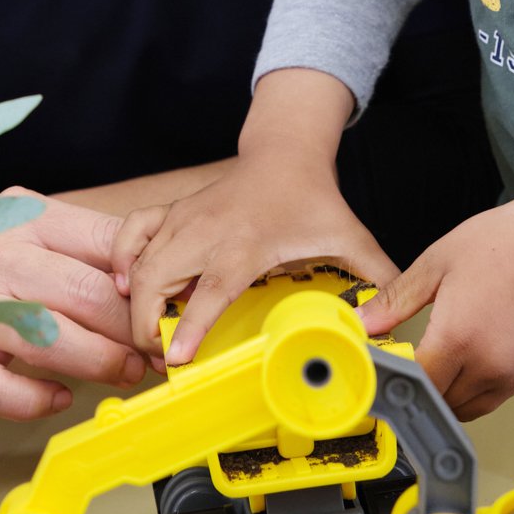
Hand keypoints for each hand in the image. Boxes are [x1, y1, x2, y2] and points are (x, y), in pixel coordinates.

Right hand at [0, 188, 151, 422]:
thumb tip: (151, 283)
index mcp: (22, 220)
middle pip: (89, 294)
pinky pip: (9, 392)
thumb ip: (76, 251)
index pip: (106, 243)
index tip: (171, 305)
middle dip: (136, 330)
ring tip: (125, 373)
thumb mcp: (18, 233)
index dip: (150, 280)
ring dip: (103, 363)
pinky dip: (41, 400)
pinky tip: (57, 396)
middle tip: (158, 350)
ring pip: (57, 341)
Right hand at [114, 154, 393, 363]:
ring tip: (146, 335)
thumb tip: (392, 325)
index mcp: (246, 243)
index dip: (191, 327)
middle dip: (146, 325)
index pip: (211, 289)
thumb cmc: (313, 198)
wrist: (285, 152)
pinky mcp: (171, 213)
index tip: (175, 360)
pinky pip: (130, 235)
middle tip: (160, 359)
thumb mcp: (350, 238)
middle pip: (156, 280)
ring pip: (137, 263)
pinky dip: (120, 260)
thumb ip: (374, 280)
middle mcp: (206, 231)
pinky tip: (122, 284)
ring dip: (133, 303)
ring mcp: (183, 220)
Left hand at [359, 173, 513, 419]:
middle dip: (422, 389)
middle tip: (411, 364)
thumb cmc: (502, 243)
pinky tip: (473, 356)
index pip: (417, 384)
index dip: (398, 380)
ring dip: (450, 394)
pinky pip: (496, 396)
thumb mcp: (436, 264)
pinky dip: (478, 387)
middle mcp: (488, 365)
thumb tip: (361, 323)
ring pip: (470, 407)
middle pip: (442, 402)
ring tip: (441, 362)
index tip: (387, 368)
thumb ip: (395, 301)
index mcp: (457, 338)